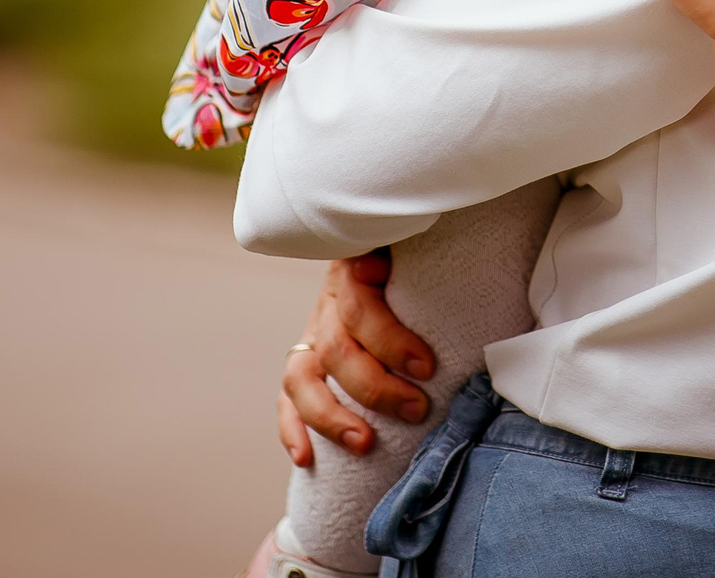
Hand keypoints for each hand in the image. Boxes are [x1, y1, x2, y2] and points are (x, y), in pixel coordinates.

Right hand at [274, 251, 437, 465]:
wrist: (391, 263)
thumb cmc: (420, 268)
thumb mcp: (423, 258)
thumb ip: (427, 266)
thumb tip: (420, 275)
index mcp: (355, 272)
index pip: (359, 307)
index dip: (390, 339)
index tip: (428, 367)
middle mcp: (328, 306)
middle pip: (337, 349)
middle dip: (377, 387)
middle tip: (418, 409)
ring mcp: (311, 338)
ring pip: (302, 379)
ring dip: (332, 417)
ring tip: (365, 443)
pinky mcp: (303, 367)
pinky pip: (287, 401)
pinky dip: (292, 430)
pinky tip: (305, 458)